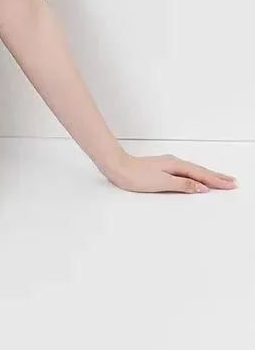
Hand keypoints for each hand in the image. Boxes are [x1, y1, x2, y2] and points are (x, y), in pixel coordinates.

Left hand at [104, 152, 238, 193]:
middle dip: (216, 177)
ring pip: (193, 170)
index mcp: (176, 165)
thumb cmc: (136, 176)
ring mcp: (168, 164)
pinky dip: (195, 175)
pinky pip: (185, 171)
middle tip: (232, 182)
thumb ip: (183, 184)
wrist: (117, 167)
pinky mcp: (162, 168)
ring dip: (207, 176)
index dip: (216, 181)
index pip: (201, 175)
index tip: (230, 185)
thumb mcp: (162, 182)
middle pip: (200, 171)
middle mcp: (173, 163)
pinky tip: (196, 178)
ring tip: (219, 180)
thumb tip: (201, 186)